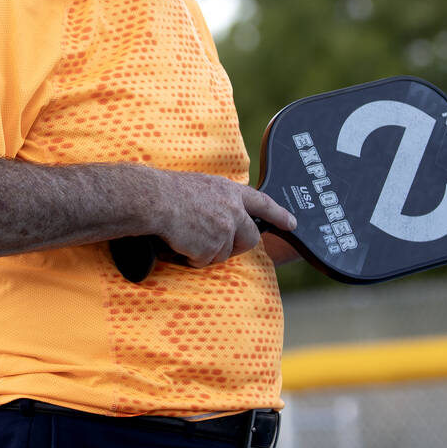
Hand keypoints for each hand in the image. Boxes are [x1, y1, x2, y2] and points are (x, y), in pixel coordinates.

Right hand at [157, 172, 296, 267]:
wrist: (155, 200)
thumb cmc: (170, 190)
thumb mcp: (202, 185)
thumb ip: (219, 199)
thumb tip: (222, 213)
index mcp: (230, 192)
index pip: (263, 203)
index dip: (279, 214)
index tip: (291, 223)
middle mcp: (233, 212)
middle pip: (250, 239)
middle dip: (237, 246)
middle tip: (216, 244)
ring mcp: (224, 231)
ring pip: (222, 253)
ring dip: (205, 251)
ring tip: (185, 235)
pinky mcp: (211, 249)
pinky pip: (203, 261)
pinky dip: (190, 257)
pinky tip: (179, 243)